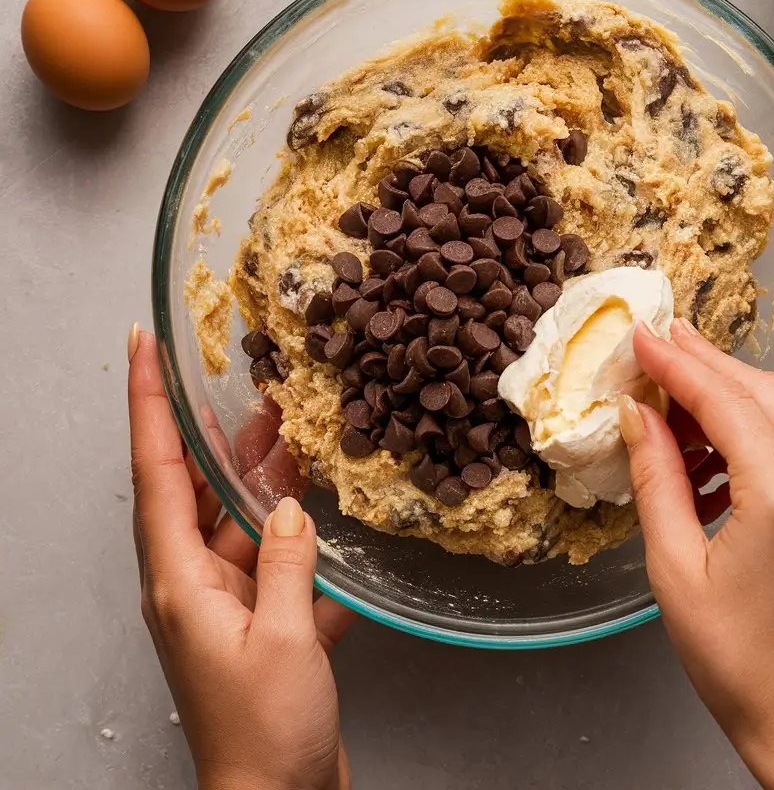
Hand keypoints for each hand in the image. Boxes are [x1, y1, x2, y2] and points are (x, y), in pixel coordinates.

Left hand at [128, 326, 353, 789]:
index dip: (149, 403)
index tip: (143, 345)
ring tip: (291, 427)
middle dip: (215, 431)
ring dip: (263, 477)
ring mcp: (226, 601)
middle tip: (244, 378)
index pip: (155, 472)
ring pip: (239, 518)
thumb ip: (287, 561)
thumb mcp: (282, 639)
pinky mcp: (260, 621)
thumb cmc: (264, 732)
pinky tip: (326, 511)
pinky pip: (275, 559)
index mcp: (179, 581)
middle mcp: (193, 582)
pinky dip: (297, 535)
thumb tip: (288, 505)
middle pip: (195, 487)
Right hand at [620, 319, 773, 789]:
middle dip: (707, 362)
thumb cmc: (736, 661)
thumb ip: (656, 477)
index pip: (725, 400)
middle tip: (660, 342)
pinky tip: (710, 454)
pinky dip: (754, 434)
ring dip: (730, 396)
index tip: (642, 335)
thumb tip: (635, 414)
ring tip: (672, 403)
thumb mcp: (674, 567)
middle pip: (763, 391)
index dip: (677, 363)